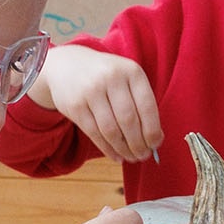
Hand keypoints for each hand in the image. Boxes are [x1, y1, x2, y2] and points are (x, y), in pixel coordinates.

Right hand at [29, 48, 162, 162]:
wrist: (67, 65)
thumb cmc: (106, 77)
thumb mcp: (126, 79)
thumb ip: (140, 103)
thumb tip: (155, 138)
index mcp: (131, 71)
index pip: (147, 106)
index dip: (152, 130)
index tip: (155, 145)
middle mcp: (111, 78)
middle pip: (129, 120)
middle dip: (138, 143)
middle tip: (143, 156)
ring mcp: (91, 91)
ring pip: (111, 130)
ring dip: (123, 149)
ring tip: (131, 157)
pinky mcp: (75, 105)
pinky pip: (94, 133)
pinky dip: (107, 148)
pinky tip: (116, 155)